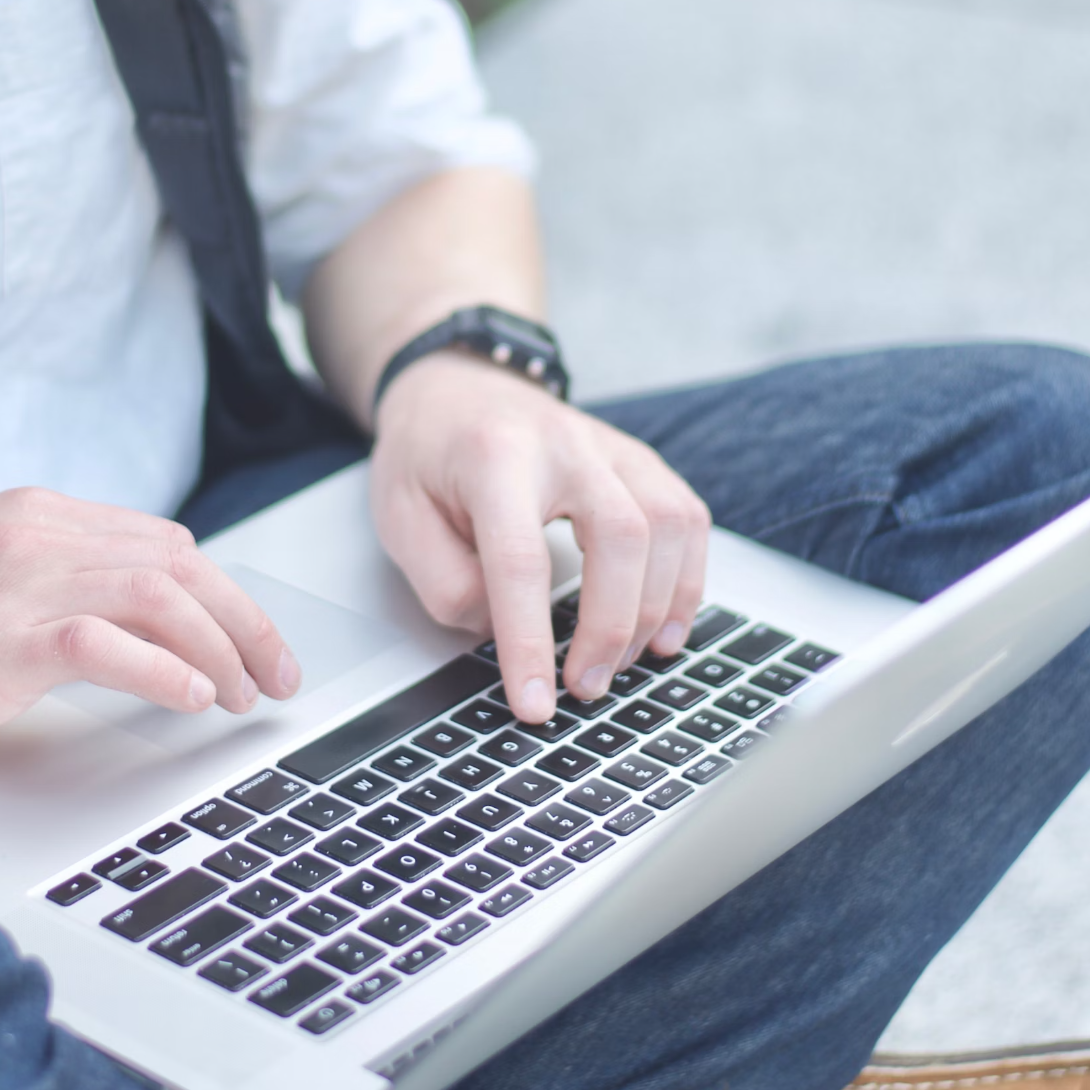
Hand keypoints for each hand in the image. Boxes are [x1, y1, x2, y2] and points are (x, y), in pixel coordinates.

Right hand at [0, 488, 301, 747]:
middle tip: (279, 678)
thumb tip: (135, 624)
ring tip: (242, 697)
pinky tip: (191, 699)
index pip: (164, 544)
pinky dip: (162, 669)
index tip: (255, 645)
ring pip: (159, 595)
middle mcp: (35, 536)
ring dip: (219, 650)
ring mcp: (15, 583)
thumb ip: (49, 582)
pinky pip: (103, 642)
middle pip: (180, 565)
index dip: (224, 597)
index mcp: (35, 516)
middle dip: (246, 623)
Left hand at [370, 353, 711, 722]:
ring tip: (622, 664)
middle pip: (621, 535)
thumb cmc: (427, 456)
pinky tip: (665, 628)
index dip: (530, 639)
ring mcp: (611, 446)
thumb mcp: (400, 520)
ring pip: (668, 523)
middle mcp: (564, 443)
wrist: (455, 387)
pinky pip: (688, 518)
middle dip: (611, 626)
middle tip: (585, 688)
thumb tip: (504, 635)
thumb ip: (447, 583)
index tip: (535, 702)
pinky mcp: (640, 460)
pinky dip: (686, 581)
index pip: (520, 559)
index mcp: (494, 456)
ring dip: (656, 608)